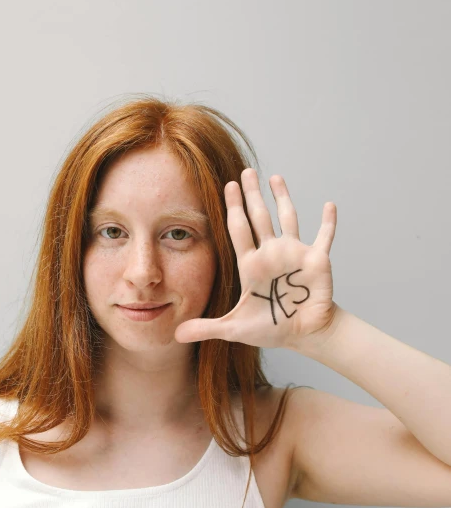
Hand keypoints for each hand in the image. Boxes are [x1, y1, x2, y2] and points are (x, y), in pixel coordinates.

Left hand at [174, 169, 337, 349]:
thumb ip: (207, 328)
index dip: (233, 208)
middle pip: (259, 217)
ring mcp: (294, 254)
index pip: (239, 229)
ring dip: (282, 198)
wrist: (303, 334)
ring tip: (275, 177)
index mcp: (252, 264)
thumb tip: (177, 336)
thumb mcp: (235, 328)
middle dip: (252, 194)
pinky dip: (328, 222)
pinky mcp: (317, 260)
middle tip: (245, 171)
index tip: (227, 186)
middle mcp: (271, 253)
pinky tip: (329, 205)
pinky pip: (325, 237)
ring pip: (288, 218)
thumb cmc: (272, 327)